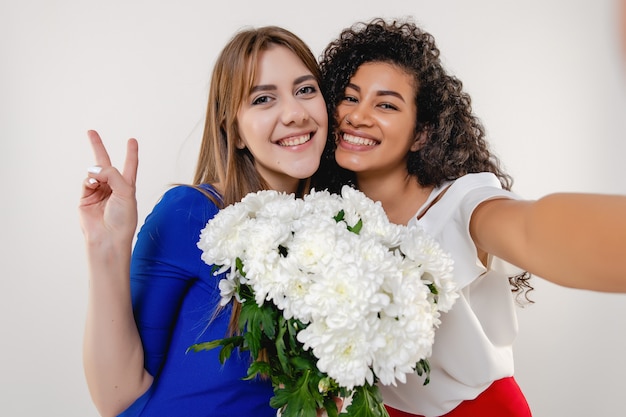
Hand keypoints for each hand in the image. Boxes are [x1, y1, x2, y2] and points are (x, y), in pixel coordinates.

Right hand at [79, 130, 138, 245]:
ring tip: (99, 183)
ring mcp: (98, 191)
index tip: (132, 140)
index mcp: (127, 186)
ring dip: (97, 173)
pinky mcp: (86, 197)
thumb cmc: (122, 219)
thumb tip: (93, 169)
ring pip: (94, 172)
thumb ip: (112, 174)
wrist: (108, 237)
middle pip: (105, 163)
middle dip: (98, 147)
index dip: (131, 153)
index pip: (130, 166)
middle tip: (91, 132)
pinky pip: (86, 181)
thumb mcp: (126, 192)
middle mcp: (113, 187)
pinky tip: (93, 185)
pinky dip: (89, 180)